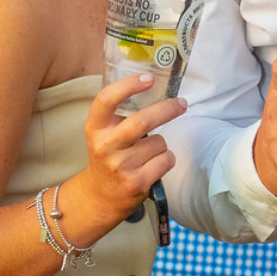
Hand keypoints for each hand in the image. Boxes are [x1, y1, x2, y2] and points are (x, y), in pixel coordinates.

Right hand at [72, 73, 182, 222]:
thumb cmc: (108, 156)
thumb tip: (153, 87)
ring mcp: (121, 166)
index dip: (128, 85)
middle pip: (142, 121)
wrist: (99, 197)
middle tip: (181, 103)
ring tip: (148, 153)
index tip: (149, 78)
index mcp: (95, 128)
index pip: (106, 100)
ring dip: (162, 143)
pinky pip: (166, 159)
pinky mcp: (137, 183)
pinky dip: (167, 159)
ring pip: (160, 142)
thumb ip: (119, 115)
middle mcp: (105, 146)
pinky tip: (154, 165)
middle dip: (167, 109)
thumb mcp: (103, 133)